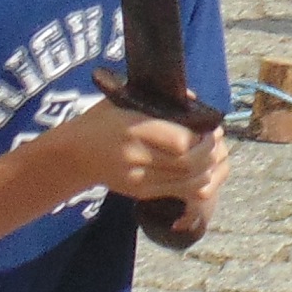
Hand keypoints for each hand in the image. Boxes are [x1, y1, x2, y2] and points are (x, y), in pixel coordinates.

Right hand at [46, 99, 229, 209]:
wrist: (74, 153)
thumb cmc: (103, 120)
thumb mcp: (124, 99)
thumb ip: (160, 99)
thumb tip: (194, 99)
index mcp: (134, 129)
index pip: (180, 142)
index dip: (203, 138)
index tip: (212, 128)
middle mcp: (136, 156)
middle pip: (188, 164)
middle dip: (211, 153)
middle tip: (218, 141)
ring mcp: (138, 178)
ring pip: (187, 182)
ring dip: (208, 170)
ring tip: (213, 156)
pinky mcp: (140, 192)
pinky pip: (178, 192)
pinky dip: (197, 184)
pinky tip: (202, 171)